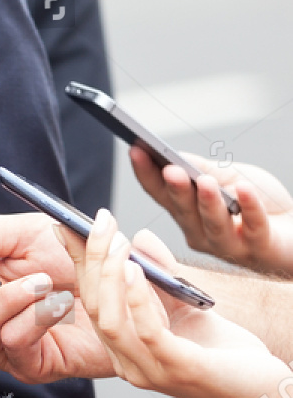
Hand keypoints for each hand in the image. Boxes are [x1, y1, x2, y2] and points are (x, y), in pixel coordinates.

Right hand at [66, 209, 291, 397]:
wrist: (263, 393)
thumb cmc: (229, 355)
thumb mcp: (190, 307)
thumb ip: (163, 277)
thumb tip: (138, 237)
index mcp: (125, 349)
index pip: (90, 302)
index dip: (80, 264)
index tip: (72, 226)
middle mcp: (128, 363)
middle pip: (93, 308)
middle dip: (92, 261)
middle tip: (99, 223)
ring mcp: (149, 370)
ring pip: (111, 321)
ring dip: (109, 277)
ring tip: (116, 243)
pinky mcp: (177, 369)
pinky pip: (147, 332)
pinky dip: (138, 298)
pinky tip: (136, 269)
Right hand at [131, 146, 292, 275]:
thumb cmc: (261, 208)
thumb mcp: (230, 181)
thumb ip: (203, 171)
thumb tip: (174, 156)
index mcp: (189, 216)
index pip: (161, 195)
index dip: (147, 174)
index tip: (136, 150)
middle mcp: (201, 234)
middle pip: (184, 211)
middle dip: (175, 189)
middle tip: (169, 169)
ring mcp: (229, 245)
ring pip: (213, 224)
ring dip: (208, 202)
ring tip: (205, 181)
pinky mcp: (259, 247)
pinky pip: (253, 226)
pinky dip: (249, 207)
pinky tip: (243, 189)